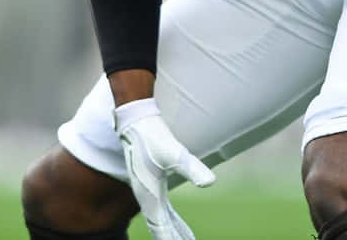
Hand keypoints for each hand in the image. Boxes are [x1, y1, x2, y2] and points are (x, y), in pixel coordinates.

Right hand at [114, 98, 214, 239]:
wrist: (135, 120)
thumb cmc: (152, 136)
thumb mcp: (174, 153)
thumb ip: (192, 168)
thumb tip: (211, 182)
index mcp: (150, 194)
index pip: (162, 226)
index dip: (172, 238)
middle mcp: (147, 195)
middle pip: (161, 225)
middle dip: (174, 237)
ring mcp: (147, 187)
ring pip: (159, 216)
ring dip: (172, 228)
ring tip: (184, 237)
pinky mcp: (150, 179)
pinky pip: (159, 205)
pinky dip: (168, 215)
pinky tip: (171, 215)